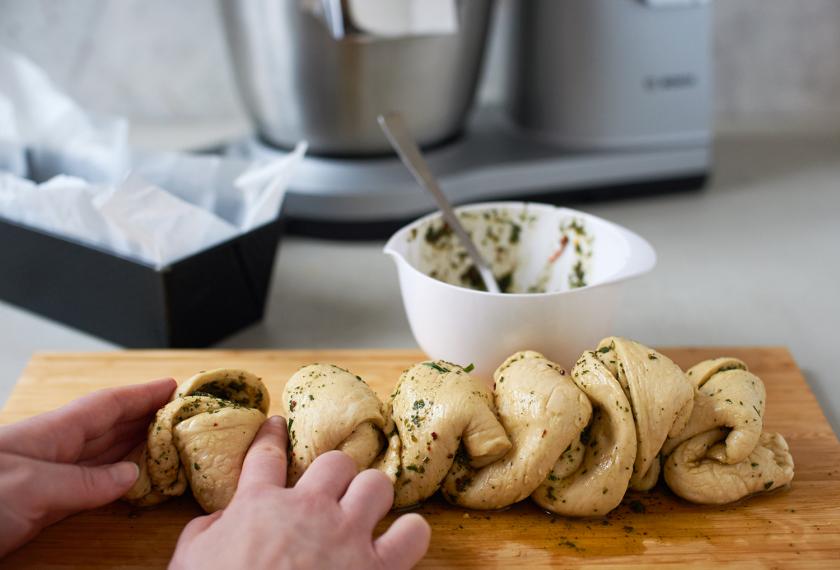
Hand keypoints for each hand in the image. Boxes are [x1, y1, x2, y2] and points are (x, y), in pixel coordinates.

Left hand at [0, 378, 175, 556]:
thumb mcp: (30, 487)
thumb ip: (83, 482)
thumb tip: (128, 475)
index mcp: (49, 433)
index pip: (106, 405)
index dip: (141, 394)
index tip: (174, 384)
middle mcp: (52, 450)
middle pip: (107, 425)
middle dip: (144, 414)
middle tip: (182, 411)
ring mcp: (47, 477)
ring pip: (101, 453)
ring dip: (135, 444)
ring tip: (167, 438)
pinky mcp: (41, 506)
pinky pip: (91, 484)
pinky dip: (117, 479)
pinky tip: (132, 480)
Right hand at [171, 417, 430, 569]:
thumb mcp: (189, 561)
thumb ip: (206, 531)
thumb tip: (219, 518)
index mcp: (259, 505)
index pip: (266, 456)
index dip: (272, 435)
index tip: (278, 425)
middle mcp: (309, 509)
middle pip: (335, 461)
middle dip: (336, 473)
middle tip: (332, 490)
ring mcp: (346, 535)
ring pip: (376, 484)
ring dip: (372, 496)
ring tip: (367, 510)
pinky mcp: (377, 566)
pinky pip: (412, 532)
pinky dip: (410, 533)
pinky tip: (402, 539)